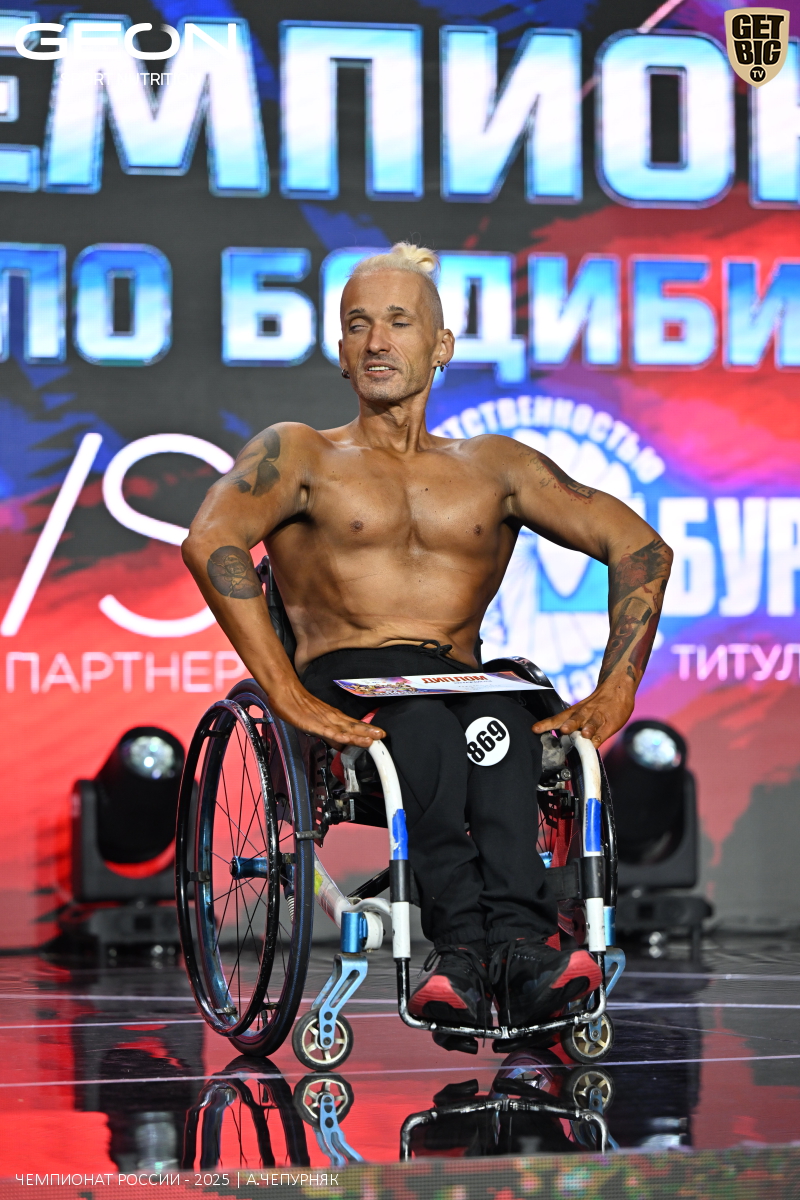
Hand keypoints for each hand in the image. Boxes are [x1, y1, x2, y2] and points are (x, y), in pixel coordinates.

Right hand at [267, 678, 385, 749]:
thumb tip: (341, 745)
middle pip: (352, 726)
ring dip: (359, 734)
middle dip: (368, 731)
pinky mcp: (314, 723)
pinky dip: (339, 736)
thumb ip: (329, 734)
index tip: (379, 735)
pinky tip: (347, 740)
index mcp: (333, 716)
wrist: (285, 691)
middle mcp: (331, 717)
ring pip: (344, 729)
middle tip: (382, 735)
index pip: (353, 725)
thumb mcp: (316, 723)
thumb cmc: (297, 704)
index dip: (366, 730)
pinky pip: (328, 731)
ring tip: (373, 738)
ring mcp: (324, 719)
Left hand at [531, 675, 635, 747]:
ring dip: (587, 729)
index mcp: (574, 711)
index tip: (535, 729)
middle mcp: (584, 714)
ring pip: (591, 724)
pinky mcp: (610, 724)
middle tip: (563, 730)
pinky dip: (599, 738)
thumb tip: (557, 737)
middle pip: (574, 719)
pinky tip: (596, 743)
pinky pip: (603, 733)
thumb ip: (569, 723)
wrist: (617, 689)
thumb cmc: (596, 703)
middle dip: (568, 725)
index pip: (557, 718)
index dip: (546, 724)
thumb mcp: (580, 710)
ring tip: (584, 734)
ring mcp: (597, 719)